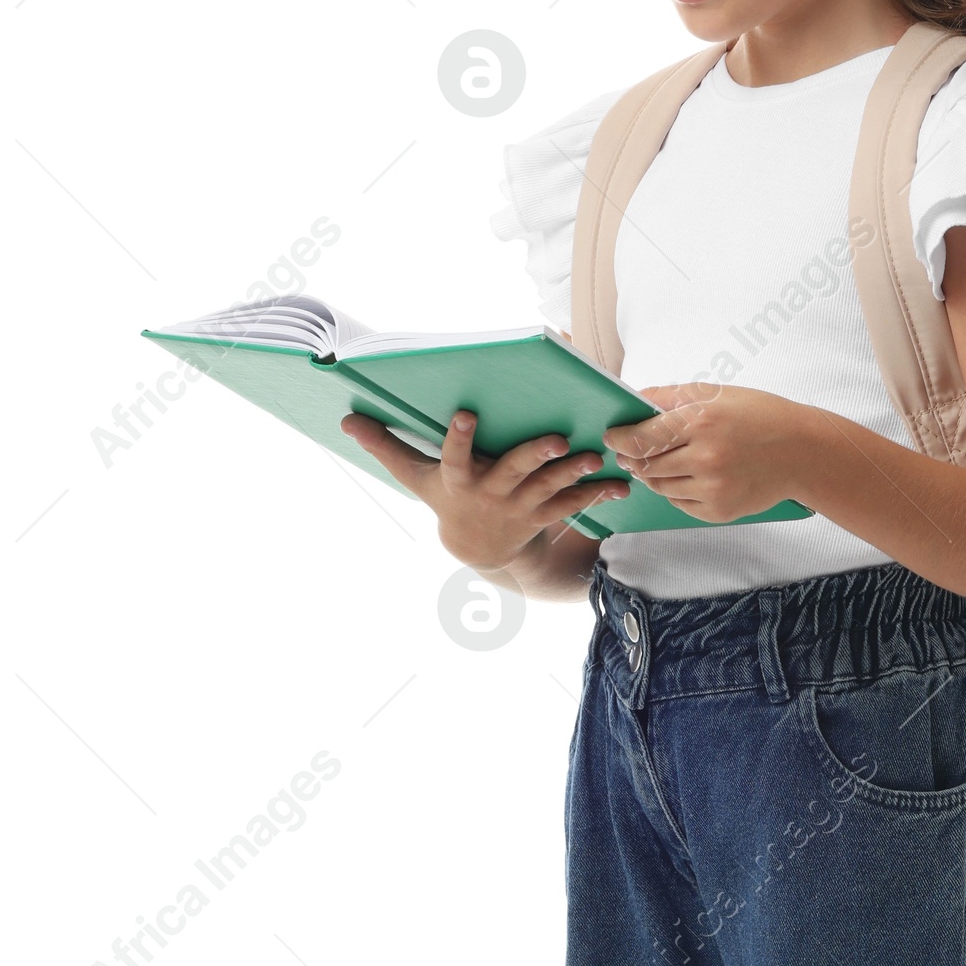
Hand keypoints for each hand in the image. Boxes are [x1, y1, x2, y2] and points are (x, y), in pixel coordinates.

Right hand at [338, 409, 628, 567]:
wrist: (478, 551)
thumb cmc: (445, 499)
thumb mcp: (414, 476)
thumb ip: (385, 446)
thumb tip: (345, 418)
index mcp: (459, 480)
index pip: (454, 457)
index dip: (460, 438)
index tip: (466, 414)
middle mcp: (491, 495)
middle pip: (513, 472)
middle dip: (534, 456)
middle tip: (556, 439)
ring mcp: (519, 508)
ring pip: (549, 488)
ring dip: (572, 474)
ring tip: (594, 458)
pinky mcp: (544, 516)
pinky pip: (572, 505)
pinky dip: (596, 494)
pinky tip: (620, 485)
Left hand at [603, 381, 812, 521]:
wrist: (800, 452)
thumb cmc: (759, 416)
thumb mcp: (715, 394)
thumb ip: (669, 396)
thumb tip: (632, 401)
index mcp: (701, 422)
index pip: (642, 437)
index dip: (620, 439)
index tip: (613, 437)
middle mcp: (705, 458)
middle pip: (647, 465)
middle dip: (633, 458)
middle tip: (630, 452)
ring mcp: (712, 488)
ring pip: (660, 487)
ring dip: (654, 475)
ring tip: (662, 462)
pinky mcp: (719, 511)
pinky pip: (680, 504)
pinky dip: (677, 491)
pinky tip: (690, 476)